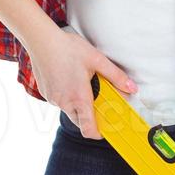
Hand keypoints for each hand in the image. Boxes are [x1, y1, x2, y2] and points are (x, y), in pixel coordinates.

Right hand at [26, 22, 137, 139]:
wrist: (42, 40)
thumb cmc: (68, 49)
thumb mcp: (97, 60)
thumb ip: (116, 76)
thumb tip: (132, 88)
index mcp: (79, 98)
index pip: (89, 130)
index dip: (99, 133)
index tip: (108, 128)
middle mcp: (65, 103)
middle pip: (81, 120)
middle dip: (91, 113)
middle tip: (99, 98)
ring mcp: (53, 99)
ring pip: (70, 109)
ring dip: (78, 102)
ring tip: (83, 81)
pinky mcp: (46, 93)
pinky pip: (60, 101)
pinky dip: (67, 95)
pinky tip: (69, 77)